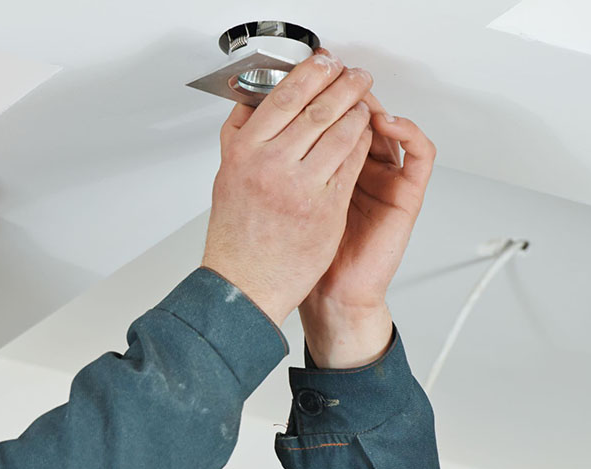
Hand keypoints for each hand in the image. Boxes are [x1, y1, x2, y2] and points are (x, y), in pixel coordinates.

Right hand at [203, 50, 374, 326]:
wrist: (245, 285)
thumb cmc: (236, 238)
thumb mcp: (226, 179)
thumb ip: (239, 139)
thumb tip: (251, 105)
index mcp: (244, 154)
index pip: (283, 98)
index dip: (310, 74)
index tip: (323, 62)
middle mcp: (271, 167)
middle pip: (317, 109)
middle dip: (343, 85)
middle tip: (354, 75)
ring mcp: (301, 187)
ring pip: (340, 134)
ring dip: (357, 113)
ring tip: (362, 104)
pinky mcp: (326, 209)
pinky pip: (351, 165)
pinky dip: (361, 145)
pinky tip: (364, 137)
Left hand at [298, 48, 436, 367]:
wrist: (326, 295)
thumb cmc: (299, 255)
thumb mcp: (279, 197)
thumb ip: (274, 159)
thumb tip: (247, 117)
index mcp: (327, 165)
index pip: (330, 115)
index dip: (318, 92)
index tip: (303, 74)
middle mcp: (358, 167)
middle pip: (359, 113)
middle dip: (344, 89)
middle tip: (334, 73)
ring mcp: (385, 179)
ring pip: (391, 125)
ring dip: (375, 104)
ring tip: (358, 94)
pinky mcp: (407, 196)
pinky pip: (421, 154)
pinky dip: (408, 132)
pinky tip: (388, 122)